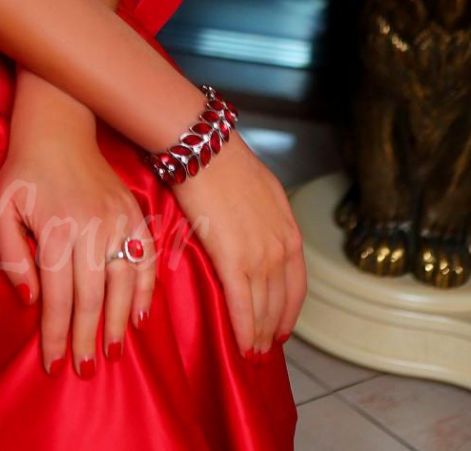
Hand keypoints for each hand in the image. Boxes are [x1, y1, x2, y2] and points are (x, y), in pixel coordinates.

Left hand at [0, 128, 154, 376]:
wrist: (58, 127)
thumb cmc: (24, 171)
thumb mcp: (1, 207)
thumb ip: (11, 254)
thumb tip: (30, 298)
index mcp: (55, 231)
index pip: (58, 298)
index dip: (56, 335)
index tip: (54, 365)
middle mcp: (90, 228)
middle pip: (92, 297)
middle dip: (87, 338)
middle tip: (85, 370)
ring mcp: (117, 220)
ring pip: (124, 283)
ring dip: (118, 322)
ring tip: (111, 352)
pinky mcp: (134, 212)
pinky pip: (147, 258)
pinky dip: (147, 290)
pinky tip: (139, 316)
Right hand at [170, 128, 306, 356]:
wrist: (207, 150)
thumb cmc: (226, 163)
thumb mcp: (263, 191)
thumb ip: (267, 219)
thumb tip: (258, 232)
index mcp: (289, 231)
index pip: (296, 284)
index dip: (289, 310)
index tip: (281, 326)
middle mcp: (281, 248)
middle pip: (281, 301)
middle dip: (272, 327)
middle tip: (263, 347)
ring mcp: (260, 256)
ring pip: (262, 308)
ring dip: (257, 334)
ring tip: (250, 352)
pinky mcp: (234, 261)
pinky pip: (242, 305)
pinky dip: (242, 329)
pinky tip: (240, 344)